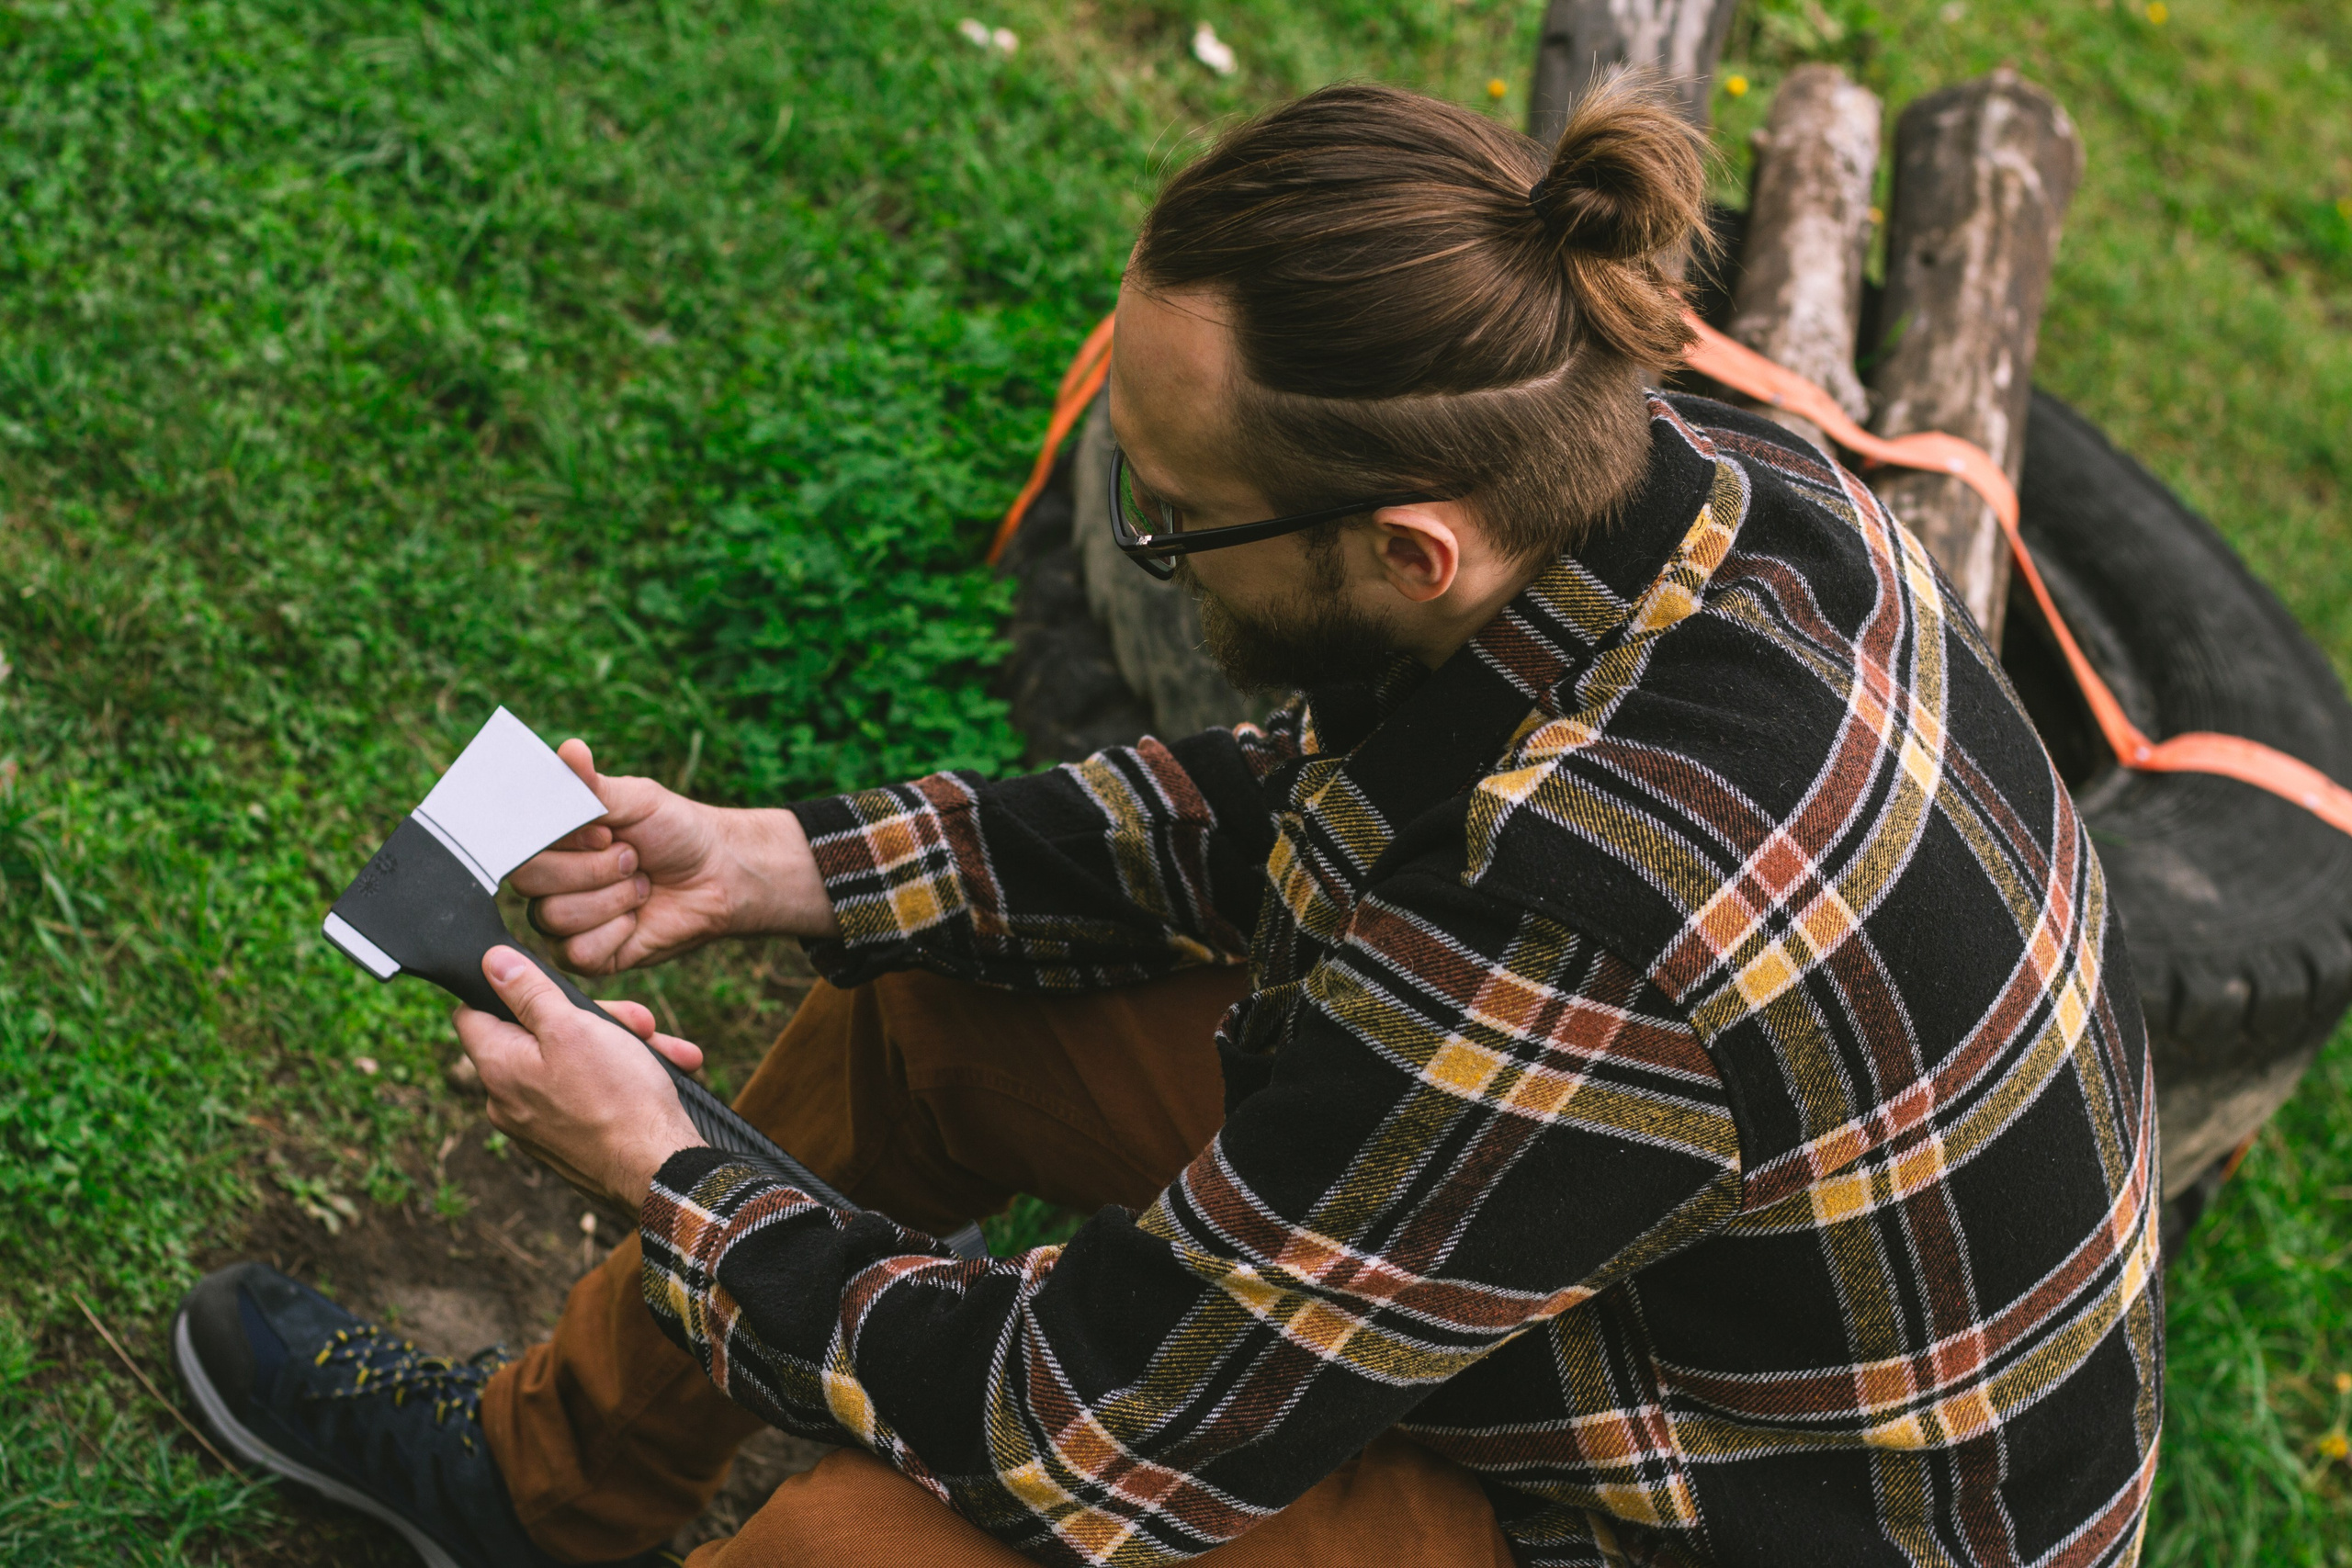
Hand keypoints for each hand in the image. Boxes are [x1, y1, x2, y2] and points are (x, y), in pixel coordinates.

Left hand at [453, 946, 705, 1211]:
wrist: (656, 1171)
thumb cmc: (616, 1097)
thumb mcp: (573, 1026)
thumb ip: (528, 991)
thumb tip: (491, 962)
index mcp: (497, 1066)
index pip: (473, 1013)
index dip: (508, 991)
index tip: (547, 987)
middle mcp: (506, 1100)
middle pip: (535, 1036)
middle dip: (591, 1020)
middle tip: (637, 1021)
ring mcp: (536, 1125)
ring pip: (572, 1064)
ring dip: (619, 1048)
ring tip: (662, 1048)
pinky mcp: (566, 1143)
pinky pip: (587, 1097)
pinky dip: (620, 1081)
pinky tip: (663, 1073)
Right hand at [510, 738, 837, 973]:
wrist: (717, 874)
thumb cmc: (675, 831)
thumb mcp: (638, 800)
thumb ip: (595, 785)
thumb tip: (570, 750)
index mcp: (551, 841)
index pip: (520, 843)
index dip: (563, 841)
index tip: (606, 832)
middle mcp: (548, 881)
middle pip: (530, 882)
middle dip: (593, 868)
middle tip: (632, 857)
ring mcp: (563, 922)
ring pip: (554, 917)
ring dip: (612, 898)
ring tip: (641, 885)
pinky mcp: (586, 957)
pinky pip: (578, 951)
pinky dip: (617, 930)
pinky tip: (637, 918)